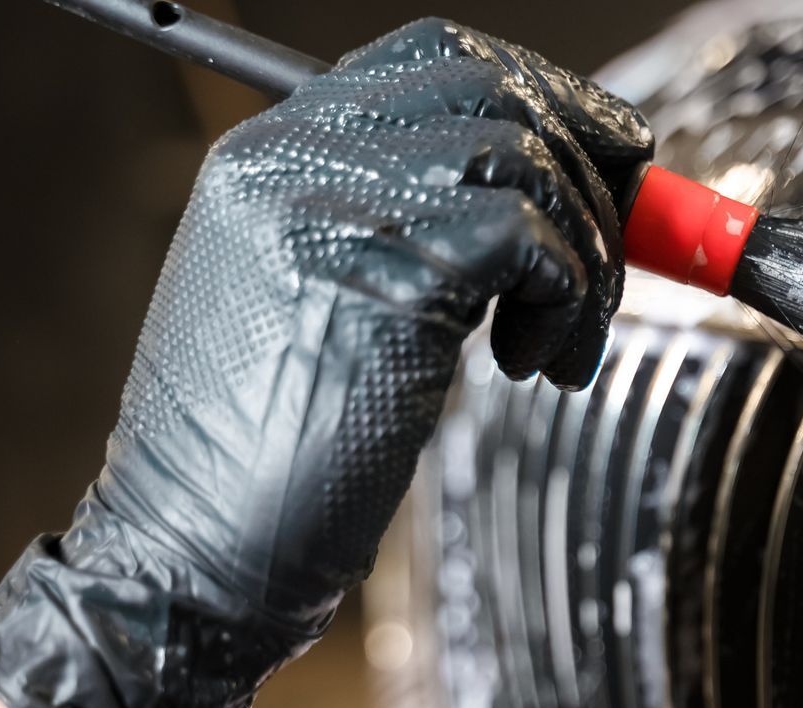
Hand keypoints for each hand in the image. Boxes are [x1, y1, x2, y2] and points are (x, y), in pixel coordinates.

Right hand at [0, 20, 653, 707]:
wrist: (188, 554)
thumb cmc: (266, 459)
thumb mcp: (325, 308)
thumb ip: (412, 230)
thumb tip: (556, 202)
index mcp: (271, 151)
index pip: (435, 59)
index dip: (542, 95)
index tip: (602, 160)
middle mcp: (294, 156)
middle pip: (492, 85)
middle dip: (587, 160)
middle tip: (614, 251)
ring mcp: (334, 207)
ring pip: (526, 160)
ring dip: (585, 255)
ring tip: (561, 343)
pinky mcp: (388, 275)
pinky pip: (533, 240)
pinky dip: (567, 301)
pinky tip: (530, 368)